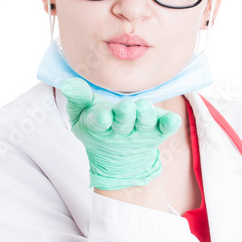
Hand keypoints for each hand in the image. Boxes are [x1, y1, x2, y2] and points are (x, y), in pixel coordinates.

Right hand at [59, 77, 181, 190]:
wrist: (120, 158)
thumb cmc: (98, 125)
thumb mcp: (81, 114)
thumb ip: (77, 98)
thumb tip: (68, 83)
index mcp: (100, 126)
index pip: (98, 122)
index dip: (100, 118)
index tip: (103, 114)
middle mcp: (121, 131)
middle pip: (123, 123)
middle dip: (124, 115)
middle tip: (127, 106)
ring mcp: (141, 133)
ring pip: (144, 125)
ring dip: (145, 116)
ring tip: (144, 106)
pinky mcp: (157, 132)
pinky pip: (165, 129)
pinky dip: (169, 124)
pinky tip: (172, 120)